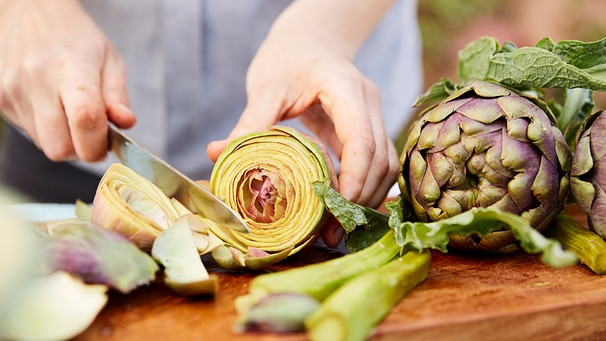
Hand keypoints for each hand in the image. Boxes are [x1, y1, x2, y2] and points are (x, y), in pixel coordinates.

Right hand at [0, 0, 134, 161]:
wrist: (28, 11)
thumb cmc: (77, 37)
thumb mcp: (109, 59)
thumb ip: (118, 96)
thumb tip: (126, 123)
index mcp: (71, 69)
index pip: (85, 121)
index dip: (98, 145)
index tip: (107, 145)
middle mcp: (37, 81)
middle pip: (59, 147)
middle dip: (81, 151)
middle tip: (92, 135)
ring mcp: (13, 91)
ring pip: (44, 145)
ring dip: (64, 140)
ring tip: (71, 113)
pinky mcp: (1, 100)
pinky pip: (30, 133)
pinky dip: (47, 130)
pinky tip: (52, 106)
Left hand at [207, 0, 399, 245]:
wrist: (310, 40)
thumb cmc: (287, 57)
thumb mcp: (266, 87)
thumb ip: (249, 122)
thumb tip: (217, 154)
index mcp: (344, 87)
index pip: (361, 138)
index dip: (354, 177)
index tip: (334, 208)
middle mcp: (368, 102)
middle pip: (380, 158)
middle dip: (359, 199)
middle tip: (331, 232)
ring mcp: (373, 115)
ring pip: (385, 165)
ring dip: (365, 200)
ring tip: (336, 231)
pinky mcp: (368, 129)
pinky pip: (376, 164)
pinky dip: (364, 190)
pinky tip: (344, 213)